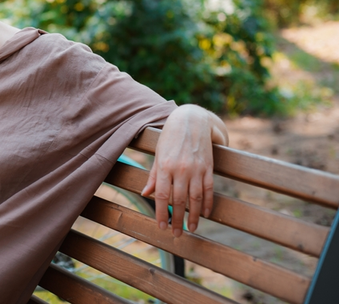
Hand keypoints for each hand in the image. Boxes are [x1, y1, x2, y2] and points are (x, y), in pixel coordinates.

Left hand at [141, 104, 227, 236]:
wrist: (191, 120)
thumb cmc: (170, 137)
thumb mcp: (158, 154)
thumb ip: (153, 175)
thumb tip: (145, 194)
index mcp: (164, 166)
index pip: (161, 195)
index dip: (161, 213)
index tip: (161, 227)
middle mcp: (180, 169)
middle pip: (179, 200)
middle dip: (178, 219)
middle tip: (177, 234)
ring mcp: (196, 169)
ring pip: (195, 198)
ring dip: (194, 216)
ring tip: (192, 229)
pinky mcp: (208, 167)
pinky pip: (209, 189)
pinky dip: (207, 203)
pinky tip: (205, 214)